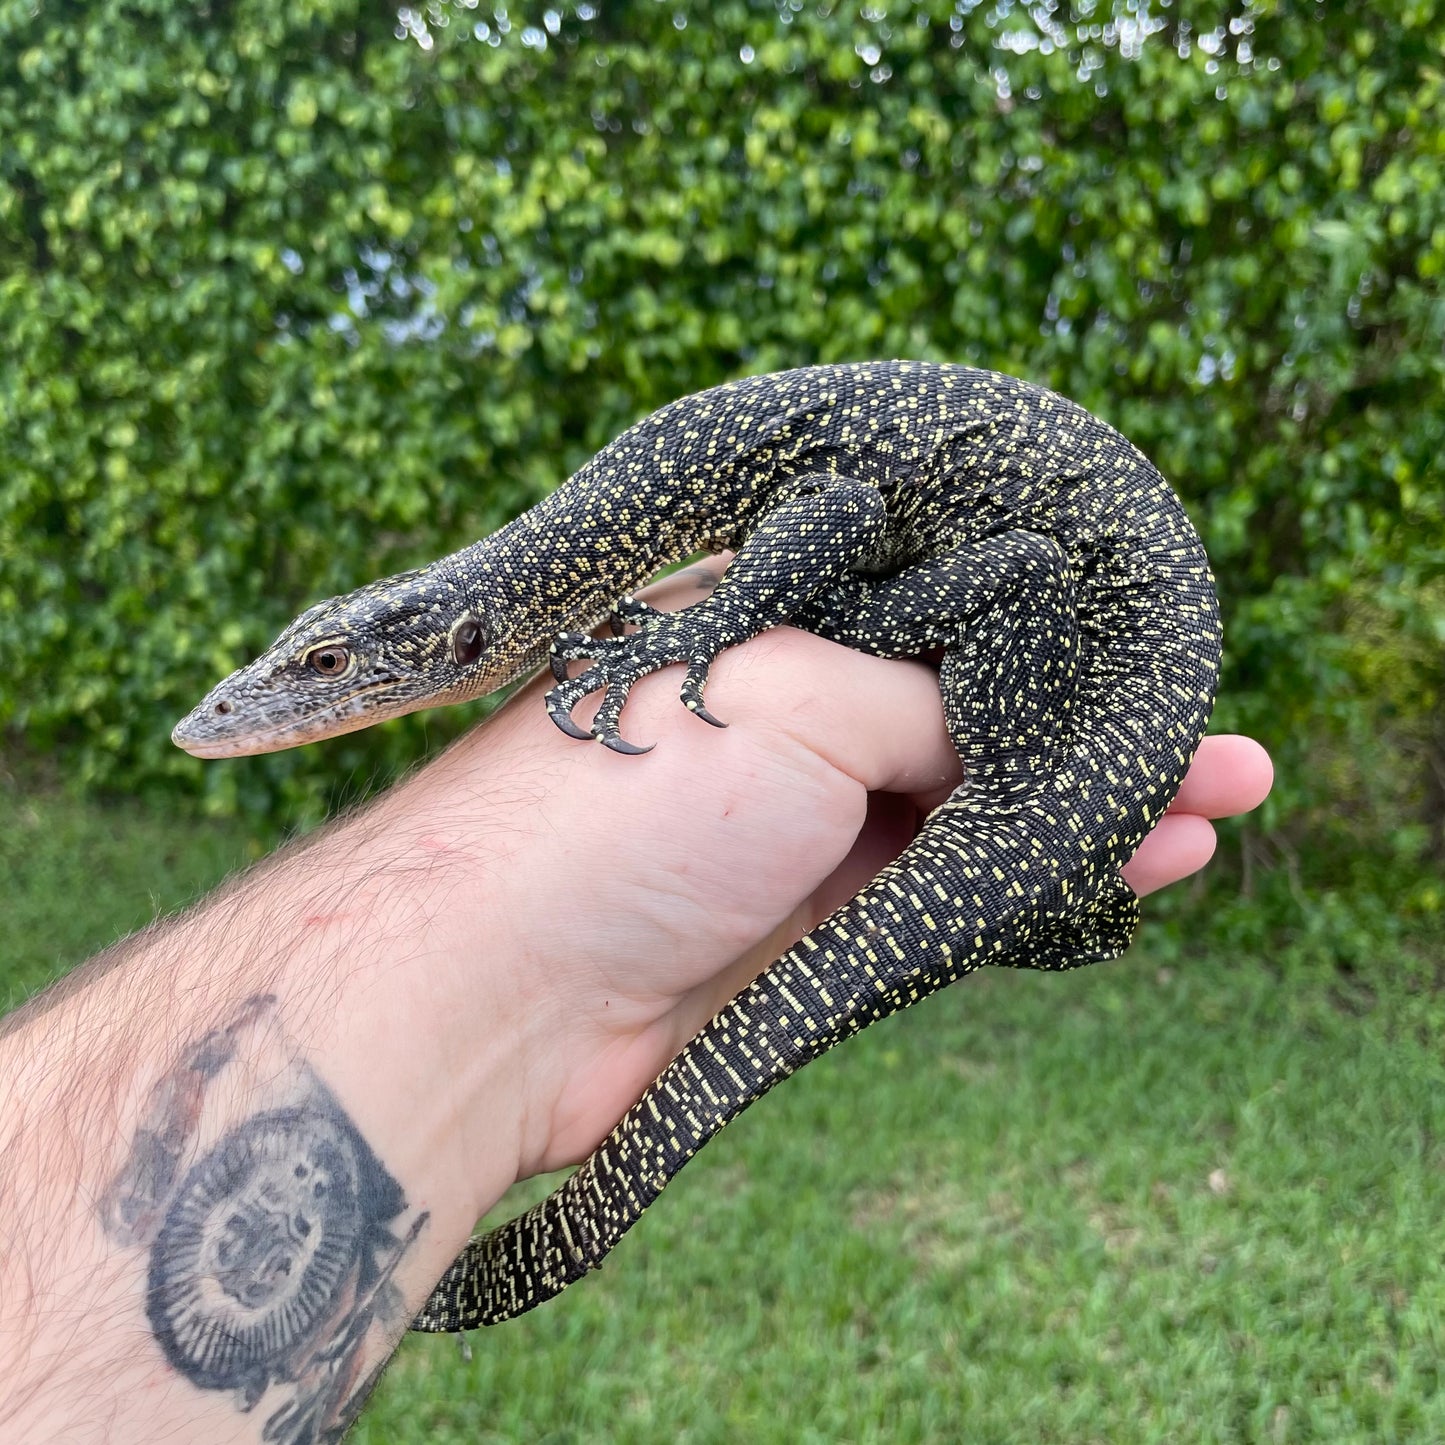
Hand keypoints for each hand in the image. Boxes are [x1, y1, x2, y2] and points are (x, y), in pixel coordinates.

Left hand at [397, 561, 1272, 1178]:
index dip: (1038, 643)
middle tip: (1216, 751)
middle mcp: (780, 720)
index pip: (931, 618)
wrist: (506, 990)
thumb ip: (924, 704)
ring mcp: (794, 829)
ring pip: (963, 815)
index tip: (1139, 657)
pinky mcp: (803, 929)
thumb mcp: (803, 701)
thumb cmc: (630, 807)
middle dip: (1085, 736)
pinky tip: (1120, 876)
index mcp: (764, 624)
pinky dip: (1023, 886)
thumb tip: (1009, 729)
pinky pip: (937, 896)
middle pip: (962, 721)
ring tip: (1211, 810)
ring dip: (1080, 816)